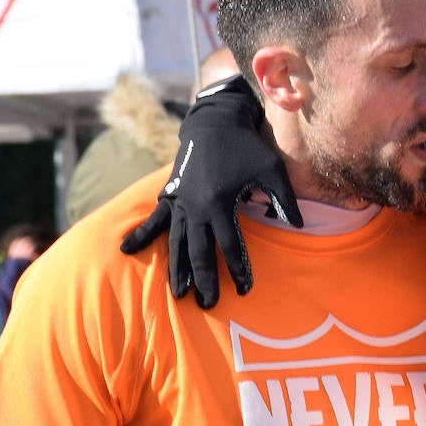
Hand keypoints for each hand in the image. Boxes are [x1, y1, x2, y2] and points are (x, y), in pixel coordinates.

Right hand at [119, 76, 302, 308]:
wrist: (214, 121)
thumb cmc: (246, 146)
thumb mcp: (272, 169)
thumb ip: (284, 199)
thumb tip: (298, 226)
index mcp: (220, 202)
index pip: (230, 245)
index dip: (239, 269)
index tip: (245, 290)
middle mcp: (196, 206)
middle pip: (199, 252)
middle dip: (205, 279)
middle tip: (209, 304)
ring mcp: (180, 201)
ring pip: (177, 242)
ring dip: (178, 269)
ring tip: (179, 294)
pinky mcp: (171, 195)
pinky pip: (155, 219)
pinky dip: (140, 234)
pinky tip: (127, 250)